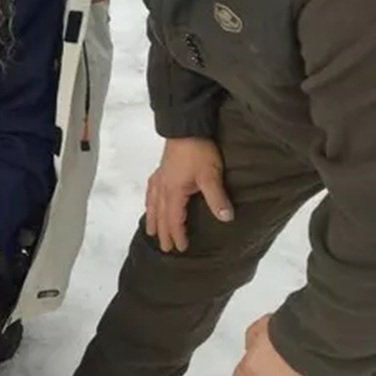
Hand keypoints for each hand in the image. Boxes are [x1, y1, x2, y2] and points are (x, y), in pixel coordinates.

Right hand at [145, 137, 233, 252]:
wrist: (186, 127)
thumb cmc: (199, 151)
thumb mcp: (211, 175)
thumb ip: (217, 197)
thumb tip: (226, 219)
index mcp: (174, 192)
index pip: (174, 219)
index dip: (177, 234)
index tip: (181, 248)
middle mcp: (163, 188)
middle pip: (160, 214)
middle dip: (163, 232)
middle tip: (164, 248)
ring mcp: (160, 178)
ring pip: (153, 203)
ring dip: (153, 218)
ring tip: (151, 230)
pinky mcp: (162, 169)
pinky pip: (151, 190)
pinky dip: (150, 200)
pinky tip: (151, 200)